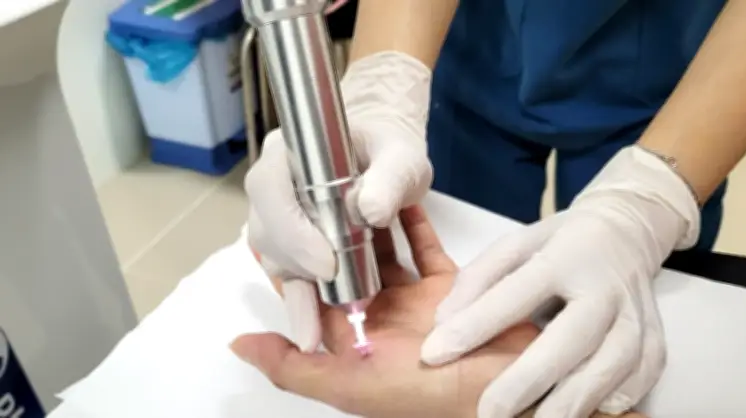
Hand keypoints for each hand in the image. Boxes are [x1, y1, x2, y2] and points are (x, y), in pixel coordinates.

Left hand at [232, 206, 646, 417]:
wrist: (508, 393)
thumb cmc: (425, 396)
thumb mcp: (351, 387)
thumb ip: (295, 367)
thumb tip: (237, 342)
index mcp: (353, 342)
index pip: (316, 295)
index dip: (299, 262)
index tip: (281, 221)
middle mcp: (381, 318)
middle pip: (352, 267)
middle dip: (336, 233)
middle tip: (319, 187)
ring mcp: (417, 300)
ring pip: (387, 252)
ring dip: (372, 223)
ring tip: (355, 182)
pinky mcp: (452, 285)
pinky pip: (426, 247)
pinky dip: (414, 222)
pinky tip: (399, 193)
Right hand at [245, 52, 432, 351]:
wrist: (385, 159)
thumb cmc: (390, 150)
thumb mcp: (401, 158)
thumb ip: (390, 178)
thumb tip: (368, 210)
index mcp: (289, 152)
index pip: (269, 189)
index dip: (291, 229)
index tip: (327, 262)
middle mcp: (272, 185)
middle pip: (265, 230)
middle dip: (298, 265)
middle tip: (336, 288)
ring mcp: (275, 215)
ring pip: (273, 257)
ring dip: (300, 287)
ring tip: (327, 315)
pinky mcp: (289, 243)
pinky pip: (287, 273)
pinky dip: (301, 301)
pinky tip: (312, 332)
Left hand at [422, 146, 700, 417]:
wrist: (626, 232)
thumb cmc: (562, 244)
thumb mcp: (516, 244)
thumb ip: (478, 279)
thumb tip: (443, 322)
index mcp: (564, 257)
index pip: (515, 293)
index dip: (474, 325)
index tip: (434, 352)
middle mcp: (604, 287)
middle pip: (570, 340)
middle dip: (527, 381)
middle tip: (488, 413)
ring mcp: (635, 315)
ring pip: (610, 366)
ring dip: (572, 402)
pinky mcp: (655, 339)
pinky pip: (641, 377)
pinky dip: (614, 398)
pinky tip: (584, 411)